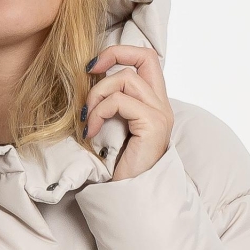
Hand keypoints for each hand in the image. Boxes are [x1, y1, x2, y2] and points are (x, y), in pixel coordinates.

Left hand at [82, 44, 171, 178]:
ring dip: (97, 95)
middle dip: (111, 56)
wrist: (132, 197)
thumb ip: (111, 104)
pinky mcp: (152, 125)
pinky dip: (99, 112)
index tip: (94, 66)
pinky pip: (119, 101)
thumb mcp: (113, 127)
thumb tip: (88, 80)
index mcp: (155, 102)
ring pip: (125, 79)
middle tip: (87, 75)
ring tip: (87, 119)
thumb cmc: (119, 167)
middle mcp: (162, 104)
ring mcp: (160, 114)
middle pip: (144, 56)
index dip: (120, 52)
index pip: (147, 57)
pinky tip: (90, 131)